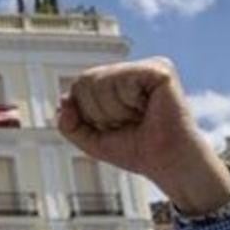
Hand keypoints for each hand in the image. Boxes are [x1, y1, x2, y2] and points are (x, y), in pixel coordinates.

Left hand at [57, 57, 229, 215]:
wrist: (167, 163)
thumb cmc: (136, 150)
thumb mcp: (91, 141)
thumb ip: (69, 124)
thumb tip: (63, 100)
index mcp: (117, 80)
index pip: (79, 85)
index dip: (87, 113)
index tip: (114, 127)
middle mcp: (131, 69)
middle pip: (84, 80)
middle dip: (98, 113)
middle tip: (128, 123)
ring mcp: (147, 66)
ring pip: (100, 81)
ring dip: (114, 111)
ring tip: (139, 118)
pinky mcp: (160, 69)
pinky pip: (123, 80)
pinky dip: (129, 103)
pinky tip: (148, 109)